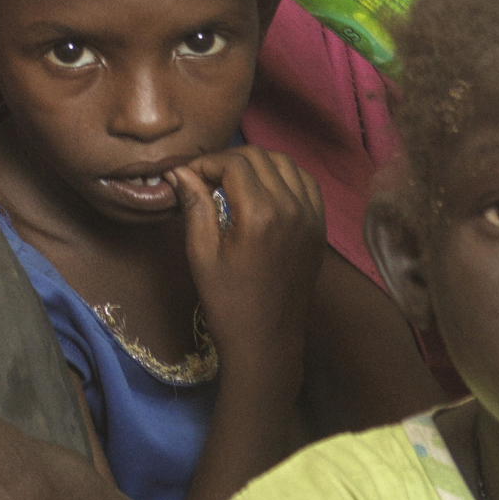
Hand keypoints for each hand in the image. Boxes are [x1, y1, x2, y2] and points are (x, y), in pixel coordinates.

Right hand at [181, 145, 322, 365]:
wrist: (267, 343)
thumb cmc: (228, 303)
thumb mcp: (201, 254)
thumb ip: (194, 205)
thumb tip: (179, 169)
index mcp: (260, 215)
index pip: (234, 162)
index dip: (206, 163)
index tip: (189, 176)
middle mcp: (292, 209)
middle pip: (260, 157)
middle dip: (229, 160)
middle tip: (206, 179)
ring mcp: (311, 218)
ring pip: (286, 164)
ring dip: (258, 164)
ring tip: (234, 182)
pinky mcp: (319, 229)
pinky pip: (307, 184)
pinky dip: (285, 177)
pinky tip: (265, 191)